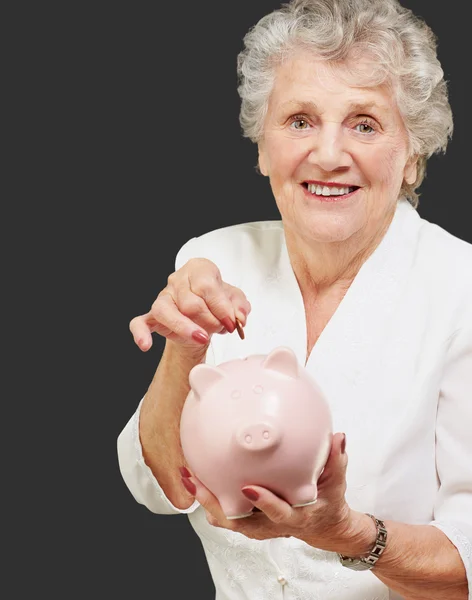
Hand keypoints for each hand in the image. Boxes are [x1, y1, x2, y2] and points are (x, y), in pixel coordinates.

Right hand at [129, 258, 250, 354]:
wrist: (202, 317)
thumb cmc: (216, 303)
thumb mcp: (235, 300)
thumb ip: (240, 306)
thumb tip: (238, 317)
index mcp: (198, 269)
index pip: (206, 286)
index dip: (221, 307)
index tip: (232, 322)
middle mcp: (177, 280)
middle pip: (190, 302)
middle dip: (209, 320)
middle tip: (220, 328)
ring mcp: (163, 298)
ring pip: (165, 310)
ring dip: (185, 328)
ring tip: (201, 338)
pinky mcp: (152, 316)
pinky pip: (140, 323)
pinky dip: (141, 334)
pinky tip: (146, 345)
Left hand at [180, 433, 353, 549]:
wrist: (323, 525)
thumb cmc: (328, 501)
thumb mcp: (338, 482)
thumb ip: (336, 460)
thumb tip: (338, 437)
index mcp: (296, 516)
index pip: (279, 514)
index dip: (264, 504)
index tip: (248, 488)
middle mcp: (271, 525)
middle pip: (238, 520)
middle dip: (214, 501)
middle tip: (194, 479)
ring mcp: (257, 525)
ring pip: (225, 517)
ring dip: (205, 498)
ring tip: (187, 475)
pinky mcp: (248, 520)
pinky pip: (224, 511)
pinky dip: (209, 496)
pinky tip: (195, 475)